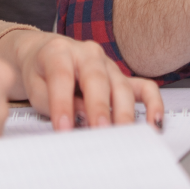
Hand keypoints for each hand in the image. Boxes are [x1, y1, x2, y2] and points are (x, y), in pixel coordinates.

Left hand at [1, 32, 163, 131]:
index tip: (63, 129)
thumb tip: (79, 118)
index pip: (62, 76)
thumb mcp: (35, 87)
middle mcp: (88, 53)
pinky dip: (153, 102)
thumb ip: (53, 102)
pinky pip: (144, 86)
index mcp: (59, 52)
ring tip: (122, 136)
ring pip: (121, 85)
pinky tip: (154, 121)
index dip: (62, 103)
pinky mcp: (121, 77)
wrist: (44, 54)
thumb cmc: (39, 72)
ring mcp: (108, 64)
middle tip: (99, 131)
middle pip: (97, 78)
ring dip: (123, 112)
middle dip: (99, 107)